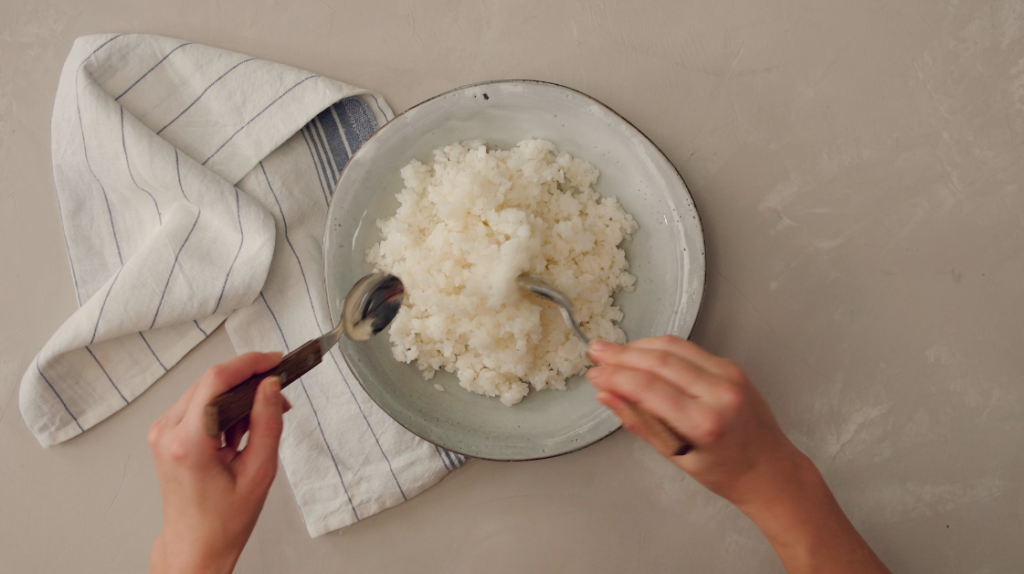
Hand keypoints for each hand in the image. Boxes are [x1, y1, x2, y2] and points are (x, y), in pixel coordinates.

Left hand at [147, 352, 289, 573]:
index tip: (275, 361)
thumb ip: (267, 423)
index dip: (249, 363)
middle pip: (211, 381)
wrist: (195, 544)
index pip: (216, 380)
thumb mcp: (259, 472)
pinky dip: (224, 408)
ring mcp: (161, 432)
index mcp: (188, 443)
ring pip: (206, 390)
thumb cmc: (223, 520)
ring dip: (237, 397)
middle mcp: (167, 432)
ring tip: (260, 424)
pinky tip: (239, 431)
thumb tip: (271, 385)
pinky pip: (198, 404)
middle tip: (279, 397)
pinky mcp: (165, 433)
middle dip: (249, 382)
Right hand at [587, 336, 889, 573]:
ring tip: (613, 350)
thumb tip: (606, 395)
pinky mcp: (732, 366)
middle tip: (596, 352)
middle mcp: (720, 392)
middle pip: (659, 361)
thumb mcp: (675, 456)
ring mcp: (729, 375)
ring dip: (639, 346)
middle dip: (622, 354)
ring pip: (673, 347)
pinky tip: (642, 353)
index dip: (616, 377)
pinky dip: (661, 348)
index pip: (648, 388)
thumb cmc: (725, 473)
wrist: (771, 469)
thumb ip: (639, 421)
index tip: (595, 375)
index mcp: (704, 423)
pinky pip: (689, 350)